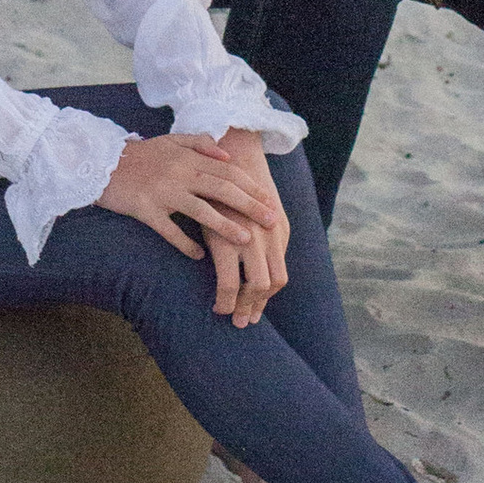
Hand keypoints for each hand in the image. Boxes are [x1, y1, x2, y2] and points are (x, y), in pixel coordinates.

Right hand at [100, 129, 289, 321]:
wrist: (101, 162)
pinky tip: (200, 256)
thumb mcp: (170, 141)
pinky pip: (168, 230)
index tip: (270, 200)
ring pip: (200, 210)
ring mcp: (162, 192)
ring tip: (246, 240)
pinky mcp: (145, 209)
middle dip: (250, 205)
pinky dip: (185, 244)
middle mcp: (180, 173)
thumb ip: (199, 143)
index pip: (228, 171)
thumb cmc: (140, 154)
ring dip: (225, 226)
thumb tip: (226, 156)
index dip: (251, 186)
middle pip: (222, 189)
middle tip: (271, 221)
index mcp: (188, 156)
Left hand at [206, 127, 290, 319]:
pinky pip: (282, 263)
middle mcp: (252, 239)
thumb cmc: (208, 194)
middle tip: (240, 323)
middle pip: (257, 287)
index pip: (229, 287)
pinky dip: (273, 281)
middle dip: (247, 308)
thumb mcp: (201, 223)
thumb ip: (207, 254)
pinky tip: (263, 290)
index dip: (224, 304)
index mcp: (226, 239)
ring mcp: (271, 234)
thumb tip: (214, 289)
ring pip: (276, 279)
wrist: (236, 159)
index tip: (219, 311)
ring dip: (264, 300)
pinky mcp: (282, 230)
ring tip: (254, 314)